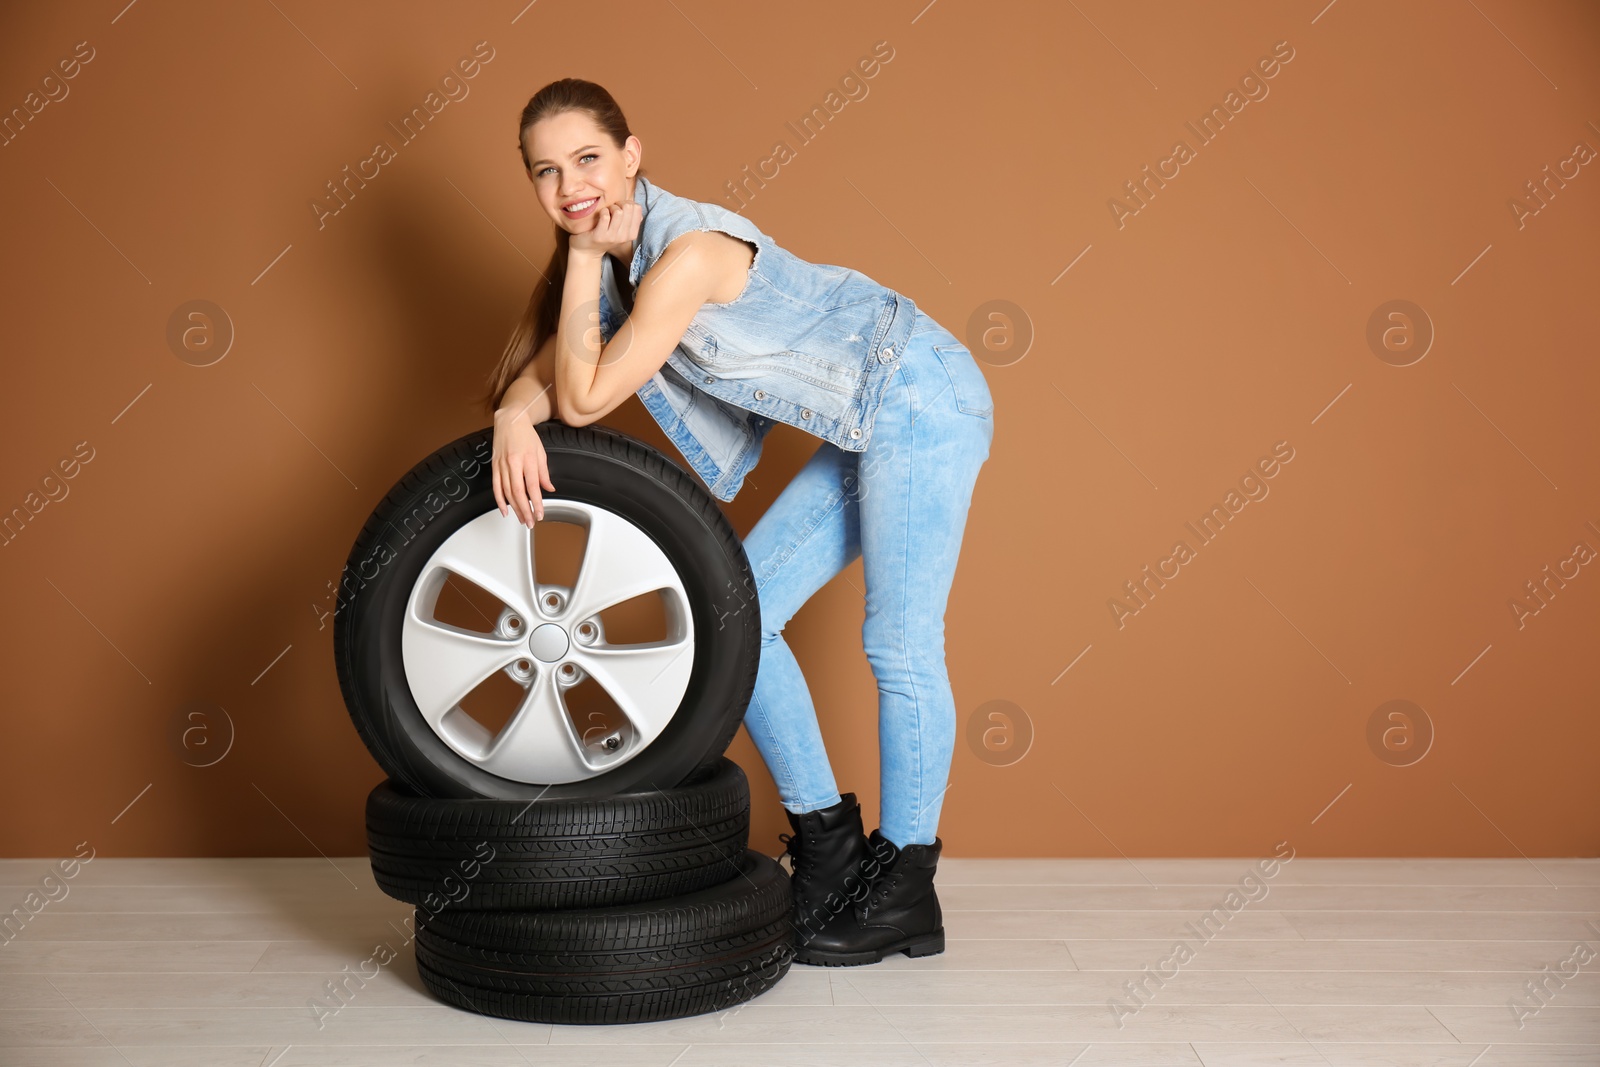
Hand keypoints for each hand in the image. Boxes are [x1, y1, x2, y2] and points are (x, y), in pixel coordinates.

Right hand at [492, 408, 555, 526]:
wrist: (510, 420)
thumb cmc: (526, 435)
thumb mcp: (540, 452)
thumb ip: (544, 473)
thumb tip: (549, 489)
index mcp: (527, 459)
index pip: (533, 486)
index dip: (536, 503)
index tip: (539, 514)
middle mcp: (513, 463)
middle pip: (518, 493)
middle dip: (524, 510)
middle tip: (530, 522)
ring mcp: (502, 465)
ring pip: (507, 492)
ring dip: (514, 508)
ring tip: (521, 519)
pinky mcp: (494, 466)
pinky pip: (496, 487)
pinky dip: (499, 500)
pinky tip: (504, 510)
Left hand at [569, 200, 641, 260]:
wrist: (588, 251)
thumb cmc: (605, 236)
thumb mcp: (621, 230)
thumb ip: (630, 219)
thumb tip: (635, 205)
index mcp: (632, 234)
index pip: (637, 208)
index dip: (628, 202)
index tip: (620, 207)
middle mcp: (624, 237)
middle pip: (628, 208)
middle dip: (619, 204)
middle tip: (612, 208)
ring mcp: (612, 237)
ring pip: (618, 212)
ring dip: (610, 208)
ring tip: (606, 212)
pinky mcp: (600, 236)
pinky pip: (605, 216)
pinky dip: (602, 212)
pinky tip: (599, 215)